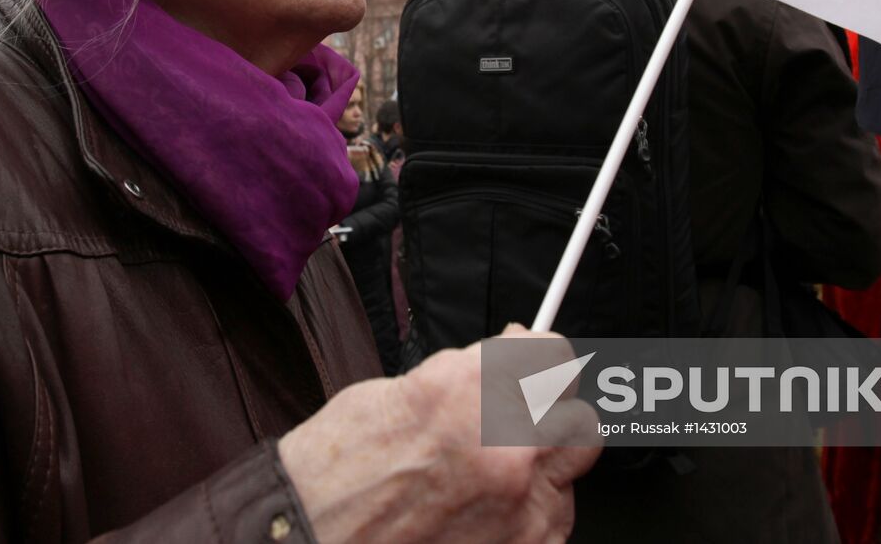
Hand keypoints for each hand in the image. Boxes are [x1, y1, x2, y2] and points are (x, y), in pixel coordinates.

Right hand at [279, 325, 600, 542]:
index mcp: (473, 393)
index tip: (532, 357)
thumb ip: (469, 373)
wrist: (305, 537)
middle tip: (516, 413)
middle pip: (576, 412)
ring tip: (493, 471)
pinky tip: (490, 509)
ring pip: (573, 470)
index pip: (552, 354)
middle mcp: (509, 450)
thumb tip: (510, 357)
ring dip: (543, 463)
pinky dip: (533, 512)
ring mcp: (522, 512)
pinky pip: (557, 520)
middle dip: (548, 407)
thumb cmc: (336, 471)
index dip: (539, 354)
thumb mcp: (400, 390)